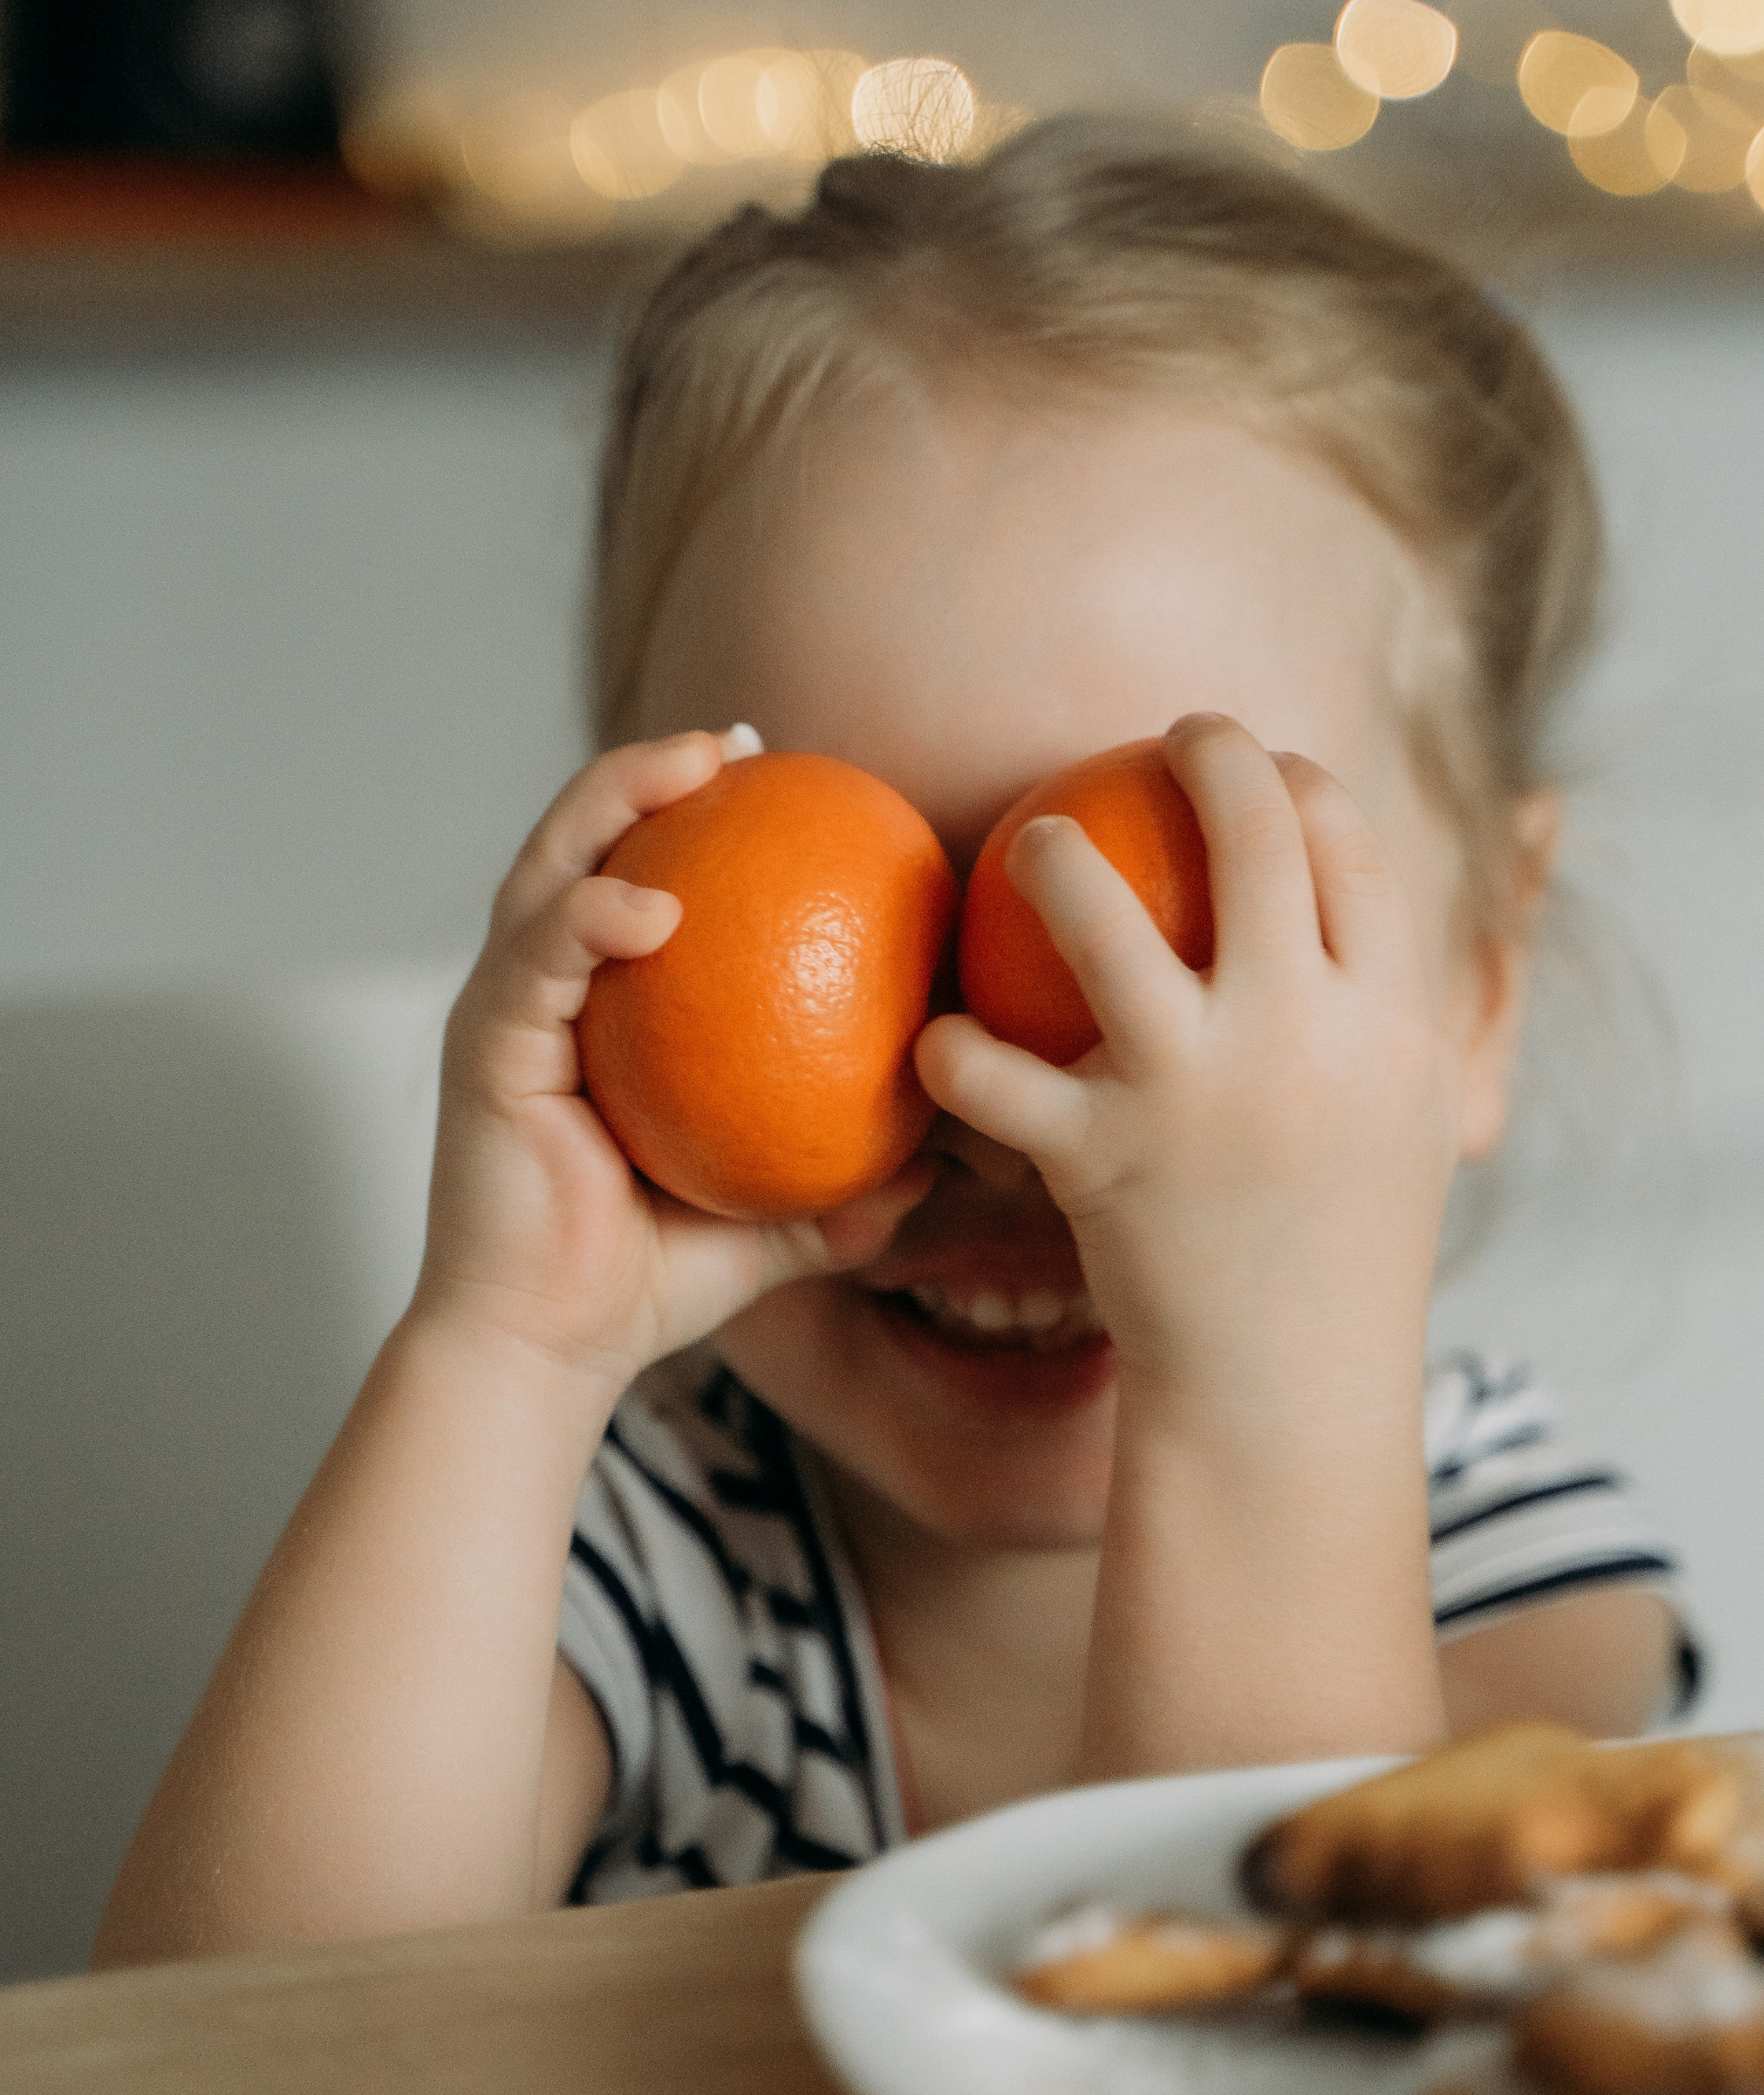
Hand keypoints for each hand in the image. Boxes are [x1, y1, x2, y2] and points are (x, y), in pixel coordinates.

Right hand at [414, 731, 929, 1397]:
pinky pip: (538, 960)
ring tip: (692, 767)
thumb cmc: (649, 1283)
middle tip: (738, 743)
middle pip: (584, 842)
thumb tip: (947, 1155)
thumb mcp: (775, 1223)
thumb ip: (846, 1183)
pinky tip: (651, 903)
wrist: (551, 1351)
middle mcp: (542, 994)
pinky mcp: (485, 1050)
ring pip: (549, 870)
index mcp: (596, 1012)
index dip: (698, 819)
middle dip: (651, 771)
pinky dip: (591, 918)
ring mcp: (505, 1014)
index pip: (639, 880)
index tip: (783, 779)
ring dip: (614, 802)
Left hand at [915, 714, 1461, 1416]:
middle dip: (1211, 751)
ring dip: (1055, 857)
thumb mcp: (1408, 1127)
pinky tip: (938, 1040)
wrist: (1291, 1396)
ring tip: (1036, 840)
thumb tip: (1375, 936)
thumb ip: (1388, 1021)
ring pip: (1098, 916)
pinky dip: (956, 1054)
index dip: (1304, 780)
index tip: (1268, 764)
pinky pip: (997, 1077)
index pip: (1350, 847)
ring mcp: (1196, 1091)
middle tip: (1170, 736)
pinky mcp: (1100, 1158)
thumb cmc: (1343, 1257)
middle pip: (1255, 830)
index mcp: (1388, 1022)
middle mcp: (1301, 1035)